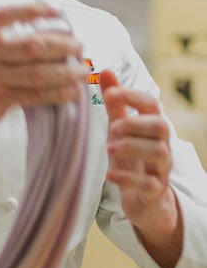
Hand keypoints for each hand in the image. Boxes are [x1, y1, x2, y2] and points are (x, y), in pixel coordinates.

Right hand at [0, 4, 85, 164]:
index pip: (6, 15)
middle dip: (62, 46)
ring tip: (82, 71)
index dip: (33, 10)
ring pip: (38, 73)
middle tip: (79, 46)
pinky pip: (35, 95)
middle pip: (31, 46)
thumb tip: (47, 28)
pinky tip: (71, 91)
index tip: (56, 12)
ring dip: (66, 72)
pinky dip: (57, 93)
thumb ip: (2, 35)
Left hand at [101, 70, 182, 267]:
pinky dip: (128, 178)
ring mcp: (161, 168)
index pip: (152, 104)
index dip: (133, 96)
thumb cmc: (131, 155)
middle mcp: (161, 145)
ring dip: (131, 147)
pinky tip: (110, 175)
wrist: (143, 198)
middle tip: (112, 129)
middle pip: (161, 126)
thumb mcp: (121, 127)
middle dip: (134, 123)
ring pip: (159, 153)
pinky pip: (149, 183)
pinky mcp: (155, 190)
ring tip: (110, 149)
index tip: (110, 93)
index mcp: (152, 127)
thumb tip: (105, 70)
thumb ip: (115, 103)